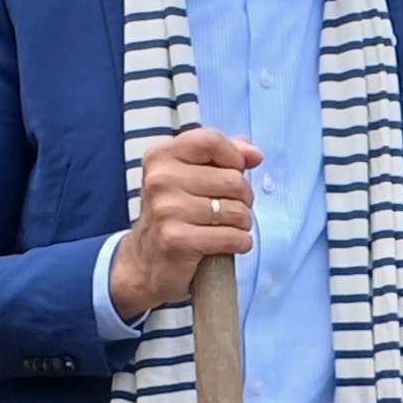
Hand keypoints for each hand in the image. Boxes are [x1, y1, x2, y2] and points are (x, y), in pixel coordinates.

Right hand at [108, 128, 262, 321]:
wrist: (146, 261)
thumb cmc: (176, 213)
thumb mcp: (191, 175)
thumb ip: (224, 155)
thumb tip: (255, 155)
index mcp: (161, 156)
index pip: (212, 140)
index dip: (234, 157)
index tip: (234, 172)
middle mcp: (160, 179)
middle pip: (233, 180)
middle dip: (244, 198)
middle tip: (231, 209)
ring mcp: (166, 209)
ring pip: (237, 211)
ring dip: (243, 223)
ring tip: (228, 227)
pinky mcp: (177, 240)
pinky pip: (232, 237)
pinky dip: (241, 243)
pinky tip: (230, 244)